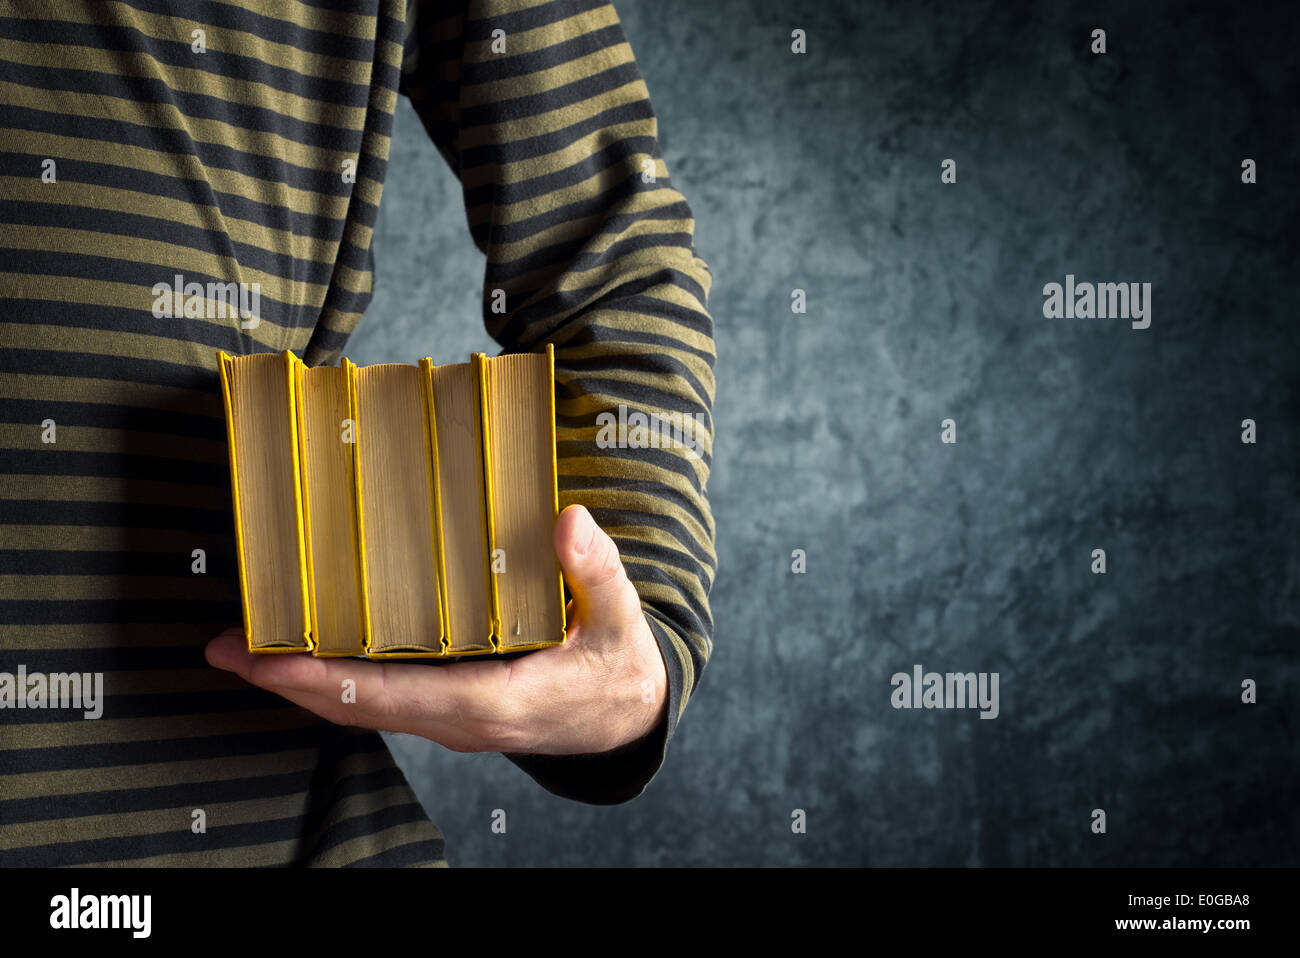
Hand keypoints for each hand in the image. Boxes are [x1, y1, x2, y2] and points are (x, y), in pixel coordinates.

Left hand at [206, 504, 668, 755]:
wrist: (627, 720)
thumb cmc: (617, 667)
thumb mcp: (619, 618)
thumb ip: (596, 570)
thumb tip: (568, 520)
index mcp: (494, 699)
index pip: (394, 695)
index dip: (325, 679)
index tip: (268, 660)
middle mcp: (459, 720)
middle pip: (356, 707)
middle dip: (286, 681)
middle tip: (224, 648)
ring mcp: (450, 721)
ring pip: (361, 710)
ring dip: (299, 684)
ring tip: (243, 650)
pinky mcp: (449, 712)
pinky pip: (380, 703)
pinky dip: (334, 683)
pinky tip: (306, 655)